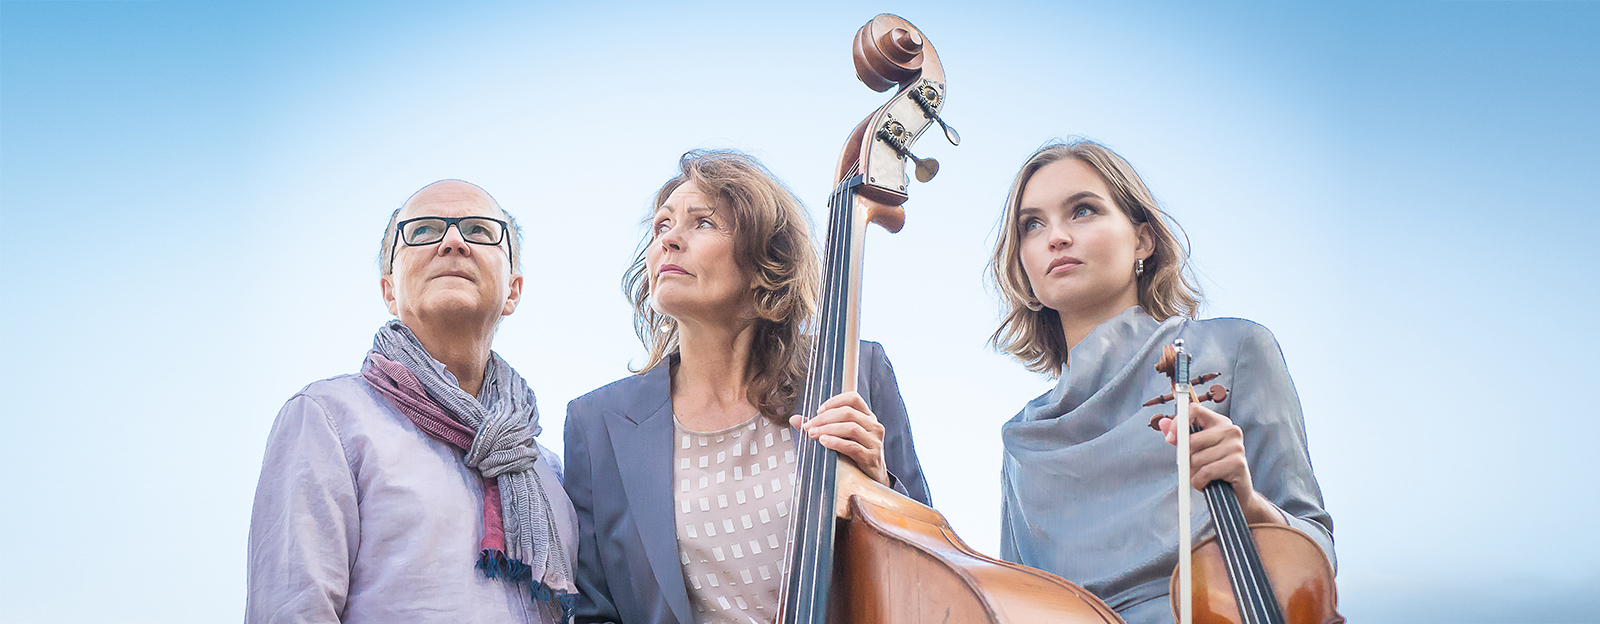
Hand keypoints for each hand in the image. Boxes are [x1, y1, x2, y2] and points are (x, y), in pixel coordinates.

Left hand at [789, 391, 888, 485]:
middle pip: (848, 413)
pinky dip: (836, 442)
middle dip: (824, 418)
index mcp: (867, 417)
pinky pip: (853, 446)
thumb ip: (819, 426)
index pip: (853, 398)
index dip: (834, 401)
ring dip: (828, 429)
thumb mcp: (839, 437)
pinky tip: (824, 442)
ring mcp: (874, 441)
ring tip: (813, 434)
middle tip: (808, 426)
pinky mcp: (871, 457)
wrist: (872, 478)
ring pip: (851, 428)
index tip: (818, 411)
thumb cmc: (853, 454)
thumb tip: (794, 419)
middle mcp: (873, 426)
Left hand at [1156, 403, 1284, 525]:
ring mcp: (1236, 446)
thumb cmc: (1214, 470)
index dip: (1178, 422)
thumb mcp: (1194, 452)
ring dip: (1194, 473)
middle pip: (1192, 440)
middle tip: (1195, 467)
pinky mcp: (1237, 463)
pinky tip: (1208, 483)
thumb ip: (1179, 437)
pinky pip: (1205, 472)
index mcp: (1219, 422)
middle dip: (1187, 459)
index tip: (1170, 438)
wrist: (1235, 494)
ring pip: (1197, 459)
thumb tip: (1162, 423)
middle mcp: (1231, 430)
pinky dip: (1200, 482)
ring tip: (1205, 476)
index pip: (1194, 409)